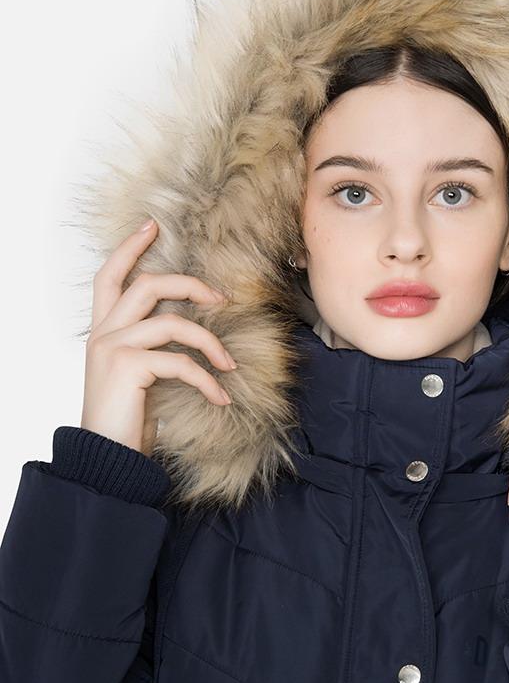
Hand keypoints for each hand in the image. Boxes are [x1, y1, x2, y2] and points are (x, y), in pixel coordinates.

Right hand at [81, 218, 237, 456]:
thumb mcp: (141, 374)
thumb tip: (194, 328)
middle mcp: (103, 332)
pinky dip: (207, 379)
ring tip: (230, 365)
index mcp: (103, 330)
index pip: (109, 276)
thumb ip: (154, 346)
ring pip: (173, 322)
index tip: (152, 225)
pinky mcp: (128, 367)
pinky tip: (221, 397)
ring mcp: (113, 347)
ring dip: (211, 343)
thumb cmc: (128, 417)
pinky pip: (180, 361)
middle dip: (190, 285)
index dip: (130, 248)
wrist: (107, 456)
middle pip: (148, 285)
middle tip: (221, 299)